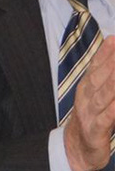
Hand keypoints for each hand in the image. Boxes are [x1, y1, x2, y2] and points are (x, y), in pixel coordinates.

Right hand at [65, 36, 114, 169]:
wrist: (77, 149)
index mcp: (86, 88)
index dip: (104, 53)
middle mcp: (86, 98)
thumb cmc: (91, 120)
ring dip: (112, 82)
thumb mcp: (96, 98)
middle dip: (110, 62)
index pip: (95, 67)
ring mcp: (90, 114)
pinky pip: (107, 118)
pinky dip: (112, 110)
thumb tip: (112, 64)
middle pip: (99, 77)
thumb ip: (105, 81)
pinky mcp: (96, 130)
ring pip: (103, 96)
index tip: (113, 39)